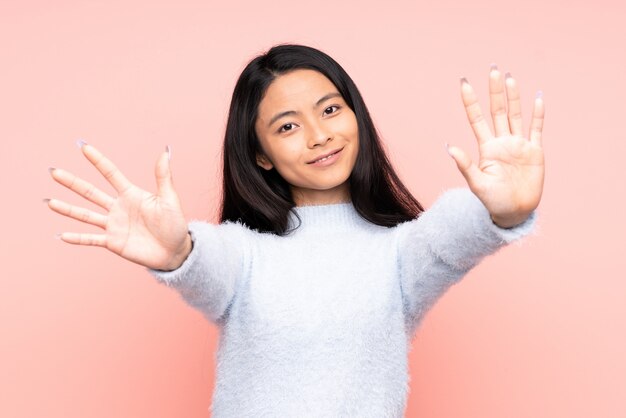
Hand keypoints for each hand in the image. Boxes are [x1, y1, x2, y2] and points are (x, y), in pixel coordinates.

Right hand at [46, 142, 191, 270]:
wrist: (175, 251)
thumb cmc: (175, 225)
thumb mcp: (170, 199)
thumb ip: (164, 177)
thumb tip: (165, 151)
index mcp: (131, 194)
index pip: (111, 174)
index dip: (98, 161)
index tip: (83, 146)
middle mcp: (118, 207)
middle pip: (91, 192)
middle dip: (73, 183)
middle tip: (54, 172)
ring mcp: (114, 225)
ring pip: (86, 215)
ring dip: (68, 209)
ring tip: (50, 203)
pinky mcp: (113, 242)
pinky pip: (92, 239)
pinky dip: (77, 238)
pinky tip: (62, 235)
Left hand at [447, 64, 544, 227]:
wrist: (514, 212)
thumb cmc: (493, 201)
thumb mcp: (476, 184)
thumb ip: (465, 165)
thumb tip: (449, 147)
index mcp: (486, 148)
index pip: (476, 119)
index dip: (470, 102)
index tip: (464, 83)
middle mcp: (501, 142)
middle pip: (497, 111)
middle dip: (494, 91)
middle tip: (493, 68)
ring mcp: (518, 145)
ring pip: (515, 115)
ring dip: (513, 97)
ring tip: (509, 77)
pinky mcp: (534, 151)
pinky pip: (536, 129)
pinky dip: (537, 114)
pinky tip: (536, 97)